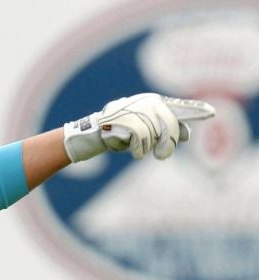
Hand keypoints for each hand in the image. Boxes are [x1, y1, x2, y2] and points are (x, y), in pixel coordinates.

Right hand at [63, 93, 215, 161]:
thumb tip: (188, 134)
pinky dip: (139, 149)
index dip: (194, 110)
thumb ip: (165, 130)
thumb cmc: (119, 133)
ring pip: (156, 133)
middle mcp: (146, 103)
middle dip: (168, 142)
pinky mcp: (127, 121)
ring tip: (139, 149)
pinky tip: (133, 150)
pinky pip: (142, 139)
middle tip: (162, 154)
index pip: (178, 106)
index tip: (212, 113)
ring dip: (149, 147)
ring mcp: (136, 110)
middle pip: (169, 125)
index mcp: (152, 102)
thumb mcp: (144, 132)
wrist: (92, 134)